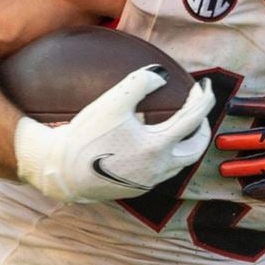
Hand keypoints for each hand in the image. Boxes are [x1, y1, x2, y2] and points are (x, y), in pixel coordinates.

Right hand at [15, 65, 213, 202]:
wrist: (60, 172)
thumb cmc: (85, 136)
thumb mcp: (112, 102)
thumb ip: (140, 82)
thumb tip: (162, 76)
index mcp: (157, 147)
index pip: (193, 119)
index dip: (203, 98)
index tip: (204, 84)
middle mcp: (159, 168)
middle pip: (196, 148)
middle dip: (203, 126)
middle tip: (198, 109)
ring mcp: (149, 182)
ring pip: (182, 162)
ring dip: (187, 142)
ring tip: (182, 125)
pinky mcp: (137, 188)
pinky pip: (164, 170)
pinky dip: (170, 153)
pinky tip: (155, 142)